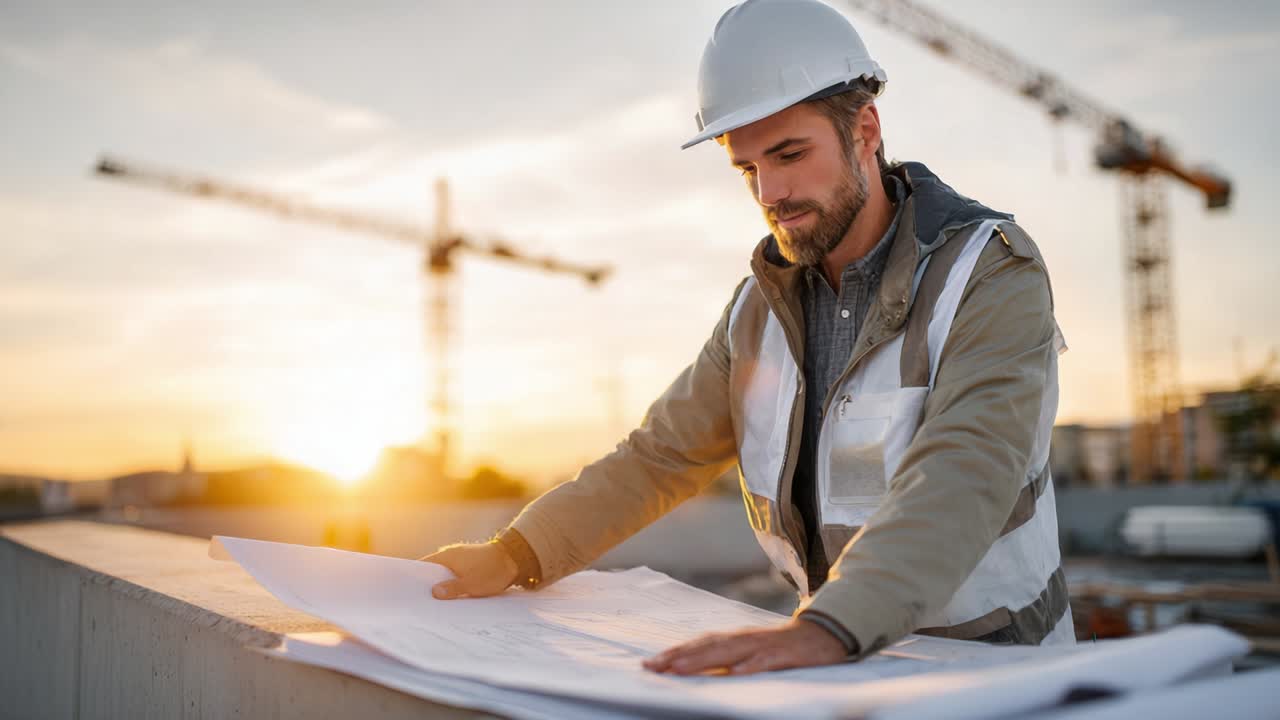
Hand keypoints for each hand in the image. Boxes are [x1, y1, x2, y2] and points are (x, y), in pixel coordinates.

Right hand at [420, 542, 517, 599]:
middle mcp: (451, 556)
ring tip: (434, 606)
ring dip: (442, 588)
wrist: (515, 559)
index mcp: (447, 557)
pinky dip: (452, 586)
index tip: (407, 592)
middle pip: (432, 573)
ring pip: (444, 576)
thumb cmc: (493, 570)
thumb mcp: (472, 584)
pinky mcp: (469, 566)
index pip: (422, 566)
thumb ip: (452, 589)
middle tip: (419, 605)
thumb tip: (433, 593)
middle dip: (427, 587)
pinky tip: (452, 600)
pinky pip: (455, 577)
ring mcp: (460, 561)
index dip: (414, 578)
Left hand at [642, 619, 847, 675]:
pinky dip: (750, 666)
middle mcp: (745, 639)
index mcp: (736, 639)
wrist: (824, 635)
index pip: (701, 644)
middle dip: (680, 657)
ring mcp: (764, 646)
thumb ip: (728, 659)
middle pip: (708, 647)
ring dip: (703, 660)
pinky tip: (735, 674)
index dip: (676, 653)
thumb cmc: (783, 648)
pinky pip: (766, 662)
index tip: (651, 664)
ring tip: (680, 669)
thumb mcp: (752, 652)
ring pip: (730, 652)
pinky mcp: (785, 655)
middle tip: (655, 667)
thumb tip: (697, 671)